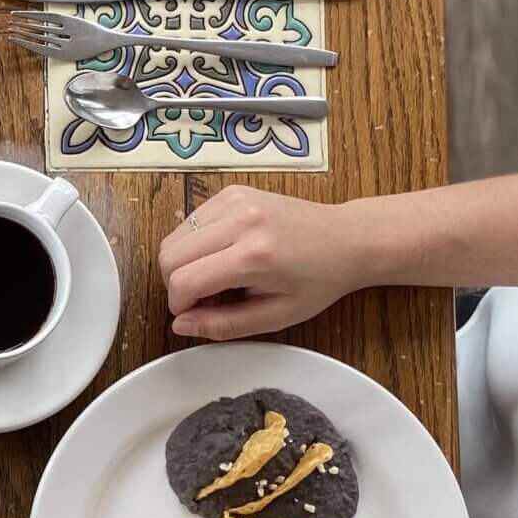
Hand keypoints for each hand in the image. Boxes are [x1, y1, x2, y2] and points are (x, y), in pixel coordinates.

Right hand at [156, 186, 373, 339]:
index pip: (184, 280)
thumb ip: (224, 325)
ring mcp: (235, 200)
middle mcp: (242, 220)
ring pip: (174, 236)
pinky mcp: (232, 192)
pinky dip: (194, 243)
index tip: (191, 313)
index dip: (178, 305)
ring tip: (214, 275)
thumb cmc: (319, 279)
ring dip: (183, 262)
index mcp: (254, 254)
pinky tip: (220, 254)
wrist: (347, 239)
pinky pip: (190, 221)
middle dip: (175, 283)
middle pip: (169, 254)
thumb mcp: (276, 315)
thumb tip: (182, 325)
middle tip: (202, 297)